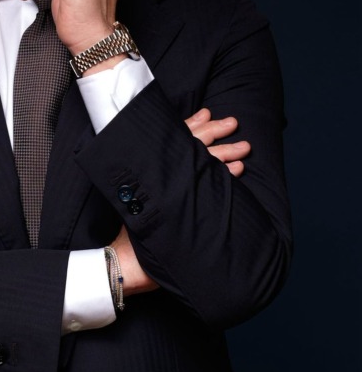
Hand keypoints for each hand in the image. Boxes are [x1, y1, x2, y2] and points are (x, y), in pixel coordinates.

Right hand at [108, 108, 250, 296]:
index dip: (193, 124)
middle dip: (215, 130)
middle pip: (192, 144)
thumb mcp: (145, 197)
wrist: (125, 258)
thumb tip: (174, 164)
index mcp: (152, 168)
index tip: (207, 112)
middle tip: (233, 123)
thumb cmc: (134, 231)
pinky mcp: (181, 205)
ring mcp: (171, 188)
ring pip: (203, 161)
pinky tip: (239, 170)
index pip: (174, 137)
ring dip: (226, 152)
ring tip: (245, 146)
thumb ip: (157, 179)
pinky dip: (224, 175)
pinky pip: (208, 184)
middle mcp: (160, 173)